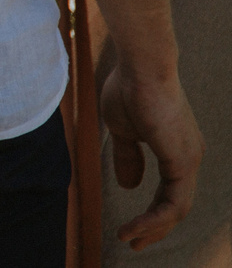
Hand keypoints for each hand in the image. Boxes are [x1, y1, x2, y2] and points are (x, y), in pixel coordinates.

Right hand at [104, 65, 202, 250]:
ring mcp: (189, 160)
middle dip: (155, 229)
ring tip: (129, 239)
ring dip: (153, 229)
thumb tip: (129, 187)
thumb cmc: (128, 90)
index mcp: (177, 149)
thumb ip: (128, 157)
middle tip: (133, 243)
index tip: (131, 229)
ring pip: (178, 209)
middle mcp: (190, 157)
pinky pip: (173, 203)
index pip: (171, 192)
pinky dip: (154, 220)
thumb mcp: (122, 130)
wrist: (140, 67)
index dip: (152, 214)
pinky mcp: (182, 161)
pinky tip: (134, 227)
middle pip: (178, 207)